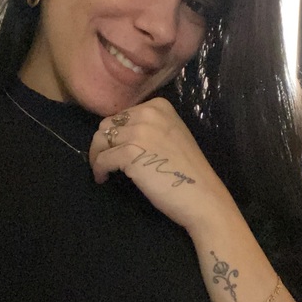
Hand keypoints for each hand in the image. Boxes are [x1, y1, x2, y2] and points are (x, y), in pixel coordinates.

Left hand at [88, 97, 235, 231]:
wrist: (203, 195)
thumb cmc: (187, 170)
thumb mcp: (170, 135)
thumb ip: (148, 127)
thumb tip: (117, 133)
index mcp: (159, 106)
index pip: (122, 114)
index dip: (116, 134)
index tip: (118, 150)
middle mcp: (148, 113)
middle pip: (107, 124)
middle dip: (104, 144)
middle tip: (108, 162)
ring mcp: (139, 132)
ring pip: (100, 140)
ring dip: (98, 157)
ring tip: (105, 171)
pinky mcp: (130, 153)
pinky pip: (101, 159)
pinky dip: (99, 170)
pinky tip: (104, 179)